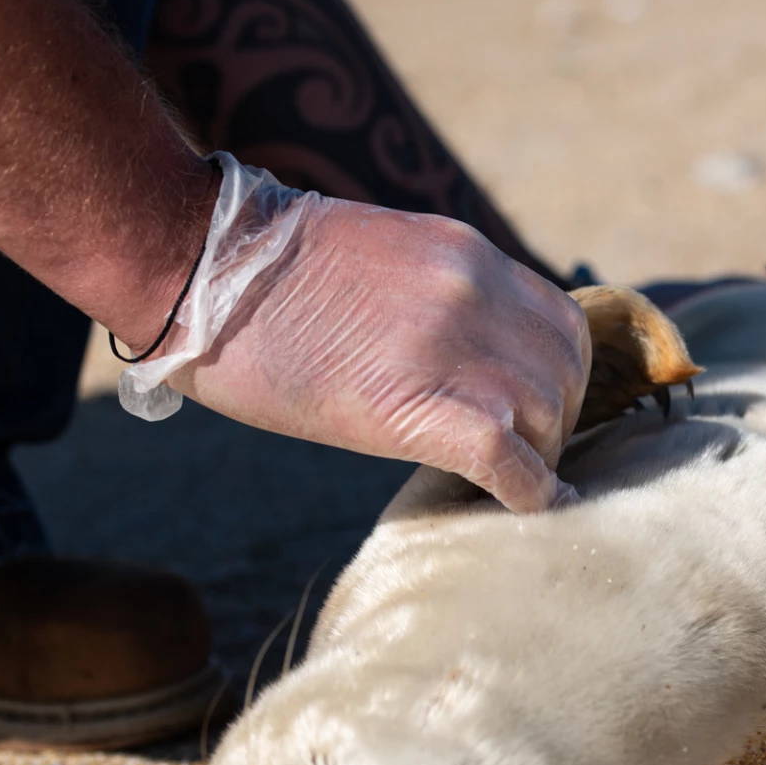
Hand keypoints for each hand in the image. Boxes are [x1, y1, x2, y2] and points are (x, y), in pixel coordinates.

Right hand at [121, 157, 589, 513]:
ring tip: (506, 480)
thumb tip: (458, 354)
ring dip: (539, 456)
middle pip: (566, 373)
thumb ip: (436, 295)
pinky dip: (528, 492)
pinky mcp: (417, 402)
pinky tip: (527, 509)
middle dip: (555, 422)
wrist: (199, 263)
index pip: (558, 324)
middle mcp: (475, 291)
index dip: (555, 379)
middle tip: (521, 455)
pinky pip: (508, 458)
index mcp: (466, 255)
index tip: (533, 414)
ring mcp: (451, 342)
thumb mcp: (378, 258)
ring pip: (549, 415)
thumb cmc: (261, 274)